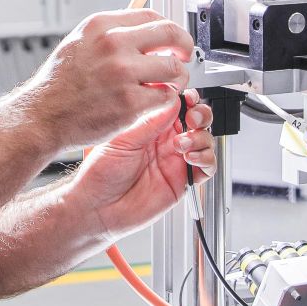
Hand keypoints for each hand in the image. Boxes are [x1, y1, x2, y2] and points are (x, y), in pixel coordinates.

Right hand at [25, 9, 194, 157]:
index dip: (168, 28)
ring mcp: (123, 73)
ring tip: (167, 84)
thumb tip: (141, 29)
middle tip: (184, 57)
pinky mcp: (130, 102)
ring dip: (178, 77)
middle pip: (171, 34)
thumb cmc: (59, 84)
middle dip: (184, 46)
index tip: (171, 40)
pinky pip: (166, 96)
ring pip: (174, 68)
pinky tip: (153, 101)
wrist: (43, 115)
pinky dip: (165, 99)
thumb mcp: (79, 42)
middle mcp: (113, 44)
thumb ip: (110, 33)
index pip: (152, 15)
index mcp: (102, 26)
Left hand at [66, 89, 215, 239]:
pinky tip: (190, 159)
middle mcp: (165, 141)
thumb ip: (149, 122)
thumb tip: (171, 100)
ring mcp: (175, 160)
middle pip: (197, 119)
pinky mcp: (183, 180)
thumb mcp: (123, 140)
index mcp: (149, 126)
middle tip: (192, 118)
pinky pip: (207, 167)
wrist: (99, 208)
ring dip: (201, 137)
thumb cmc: (101, 175)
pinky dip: (206, 159)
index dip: (186, 98)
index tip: (187, 96)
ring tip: (183, 144)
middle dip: (200, 114)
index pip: (176, 105)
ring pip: (205, 140)